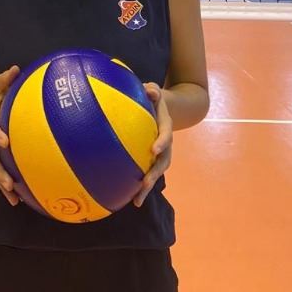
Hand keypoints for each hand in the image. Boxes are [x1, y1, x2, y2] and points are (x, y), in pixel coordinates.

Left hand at [134, 83, 172, 206]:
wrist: (160, 108)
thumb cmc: (151, 98)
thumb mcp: (153, 90)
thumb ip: (152, 90)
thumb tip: (150, 90)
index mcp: (165, 126)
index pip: (166, 135)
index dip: (161, 142)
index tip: (153, 150)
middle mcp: (164, 144)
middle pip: (163, 161)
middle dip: (155, 174)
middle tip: (146, 183)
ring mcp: (158, 154)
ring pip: (155, 172)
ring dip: (147, 187)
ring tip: (137, 201)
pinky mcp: (149, 160)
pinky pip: (145, 173)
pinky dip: (138, 186)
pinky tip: (126, 197)